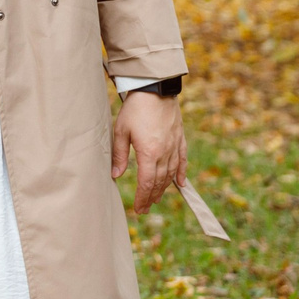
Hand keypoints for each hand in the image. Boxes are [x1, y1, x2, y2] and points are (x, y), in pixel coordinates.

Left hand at [110, 89, 186, 213]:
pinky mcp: (180, 138)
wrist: (155, 89)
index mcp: (149, 153)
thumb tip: (116, 175)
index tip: (138, 209)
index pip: (146, 183)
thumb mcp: (121, 131)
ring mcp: (174, 146)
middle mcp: (165, 153)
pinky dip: (181, 173)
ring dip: (164, 188)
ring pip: (171, 173)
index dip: (142, 198)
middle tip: (145, 208)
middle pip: (159, 181)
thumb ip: (119, 155)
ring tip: (156, 198)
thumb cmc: (135, 108)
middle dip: (151, 197)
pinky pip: (182, 160)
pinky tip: (180, 184)